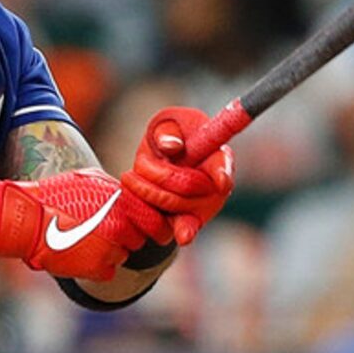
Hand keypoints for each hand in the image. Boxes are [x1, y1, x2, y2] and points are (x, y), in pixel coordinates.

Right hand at [0, 167, 170, 280]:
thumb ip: (115, 190)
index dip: (155, 227)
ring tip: (84, 241)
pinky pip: (109, 272)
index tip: (154, 232)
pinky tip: (80, 254)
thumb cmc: (54, 195)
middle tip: (102, 232)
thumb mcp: (88, 179)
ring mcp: (111, 248)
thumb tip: (129, 196)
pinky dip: (98, 267)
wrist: (27, 220)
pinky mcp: (98, 268)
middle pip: (138, 239)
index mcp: (122, 201)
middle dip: (125, 237)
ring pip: (122, 256)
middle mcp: (122, 224)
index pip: (156, 220)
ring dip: (109, 252)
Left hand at [122, 106, 235, 247]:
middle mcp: (215, 189)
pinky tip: (164, 224)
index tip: (221, 182)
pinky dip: (154, 220)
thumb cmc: (169, 137)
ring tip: (130, 177)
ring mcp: (201, 210)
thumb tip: (171, 146)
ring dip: (146, 191)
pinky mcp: (183, 227)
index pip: (223, 166)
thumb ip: (167, 130)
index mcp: (217, 158)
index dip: (222, 173)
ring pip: (173, 206)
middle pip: (187, 185)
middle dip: (158, 174)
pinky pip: (168, 229)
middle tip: (139, 161)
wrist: (157, 162)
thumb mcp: (167, 123)